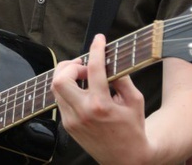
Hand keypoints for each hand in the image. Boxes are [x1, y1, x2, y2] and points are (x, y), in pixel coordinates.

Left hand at [51, 34, 151, 163]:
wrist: (126, 159)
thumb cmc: (133, 128)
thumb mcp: (134, 100)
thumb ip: (122, 78)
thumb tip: (110, 61)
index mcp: (102, 105)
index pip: (94, 69)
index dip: (96, 49)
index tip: (99, 39)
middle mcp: (83, 112)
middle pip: (60, 79)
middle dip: (70, 65)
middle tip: (83, 65)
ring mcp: (72, 120)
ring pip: (56, 89)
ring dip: (67, 76)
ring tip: (82, 76)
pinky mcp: (68, 126)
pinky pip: (61, 100)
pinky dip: (68, 90)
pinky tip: (81, 90)